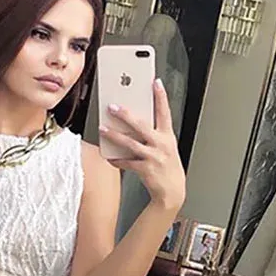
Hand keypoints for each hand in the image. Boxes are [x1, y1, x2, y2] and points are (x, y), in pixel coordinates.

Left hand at [99, 79, 185, 213]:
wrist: (172, 192)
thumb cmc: (167, 167)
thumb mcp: (166, 147)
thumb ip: (153, 134)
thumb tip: (133, 122)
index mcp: (168, 136)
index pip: (165, 112)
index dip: (161, 97)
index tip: (156, 82)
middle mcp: (162, 145)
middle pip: (142, 126)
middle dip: (126, 115)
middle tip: (112, 106)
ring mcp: (154, 157)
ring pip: (131, 143)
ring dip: (115, 135)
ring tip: (103, 129)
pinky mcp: (146, 170)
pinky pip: (127, 163)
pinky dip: (117, 160)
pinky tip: (109, 156)